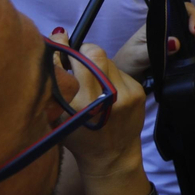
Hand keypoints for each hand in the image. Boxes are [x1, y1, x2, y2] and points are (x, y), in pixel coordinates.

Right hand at [54, 38, 146, 180]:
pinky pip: (119, 70)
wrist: (112, 157)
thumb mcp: (57, 115)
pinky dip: (110, 74)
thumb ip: (56, 82)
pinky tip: (107, 90)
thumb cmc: (78, 137)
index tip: (59, 37)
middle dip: (82, 51)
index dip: (62, 46)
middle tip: (77, 59)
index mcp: (77, 105)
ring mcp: (124, 93)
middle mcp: (103, 97)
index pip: (68, 62)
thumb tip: (56, 38)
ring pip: (107, 59)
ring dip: (96, 63)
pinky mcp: (138, 91)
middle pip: (92, 53)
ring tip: (92, 80)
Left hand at [109, 4, 194, 76]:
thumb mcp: (137, 56)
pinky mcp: (184, 48)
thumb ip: (155, 49)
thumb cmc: (128, 62)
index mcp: (160, 23)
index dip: (192, 18)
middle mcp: (172, 26)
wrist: (126, 75)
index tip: (194, 31)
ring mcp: (179, 36)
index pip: (181, 11)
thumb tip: (176, 41)